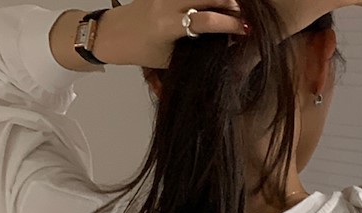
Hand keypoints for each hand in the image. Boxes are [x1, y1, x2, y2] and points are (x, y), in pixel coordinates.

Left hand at [97, 0, 250, 68]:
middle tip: (243, 15)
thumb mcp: (170, 57)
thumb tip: (225, 44)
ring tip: (231, 8)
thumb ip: (195, 47)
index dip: (230, 23)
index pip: (205, 20)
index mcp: (167, 25)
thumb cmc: (141, 51)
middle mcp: (166, 3)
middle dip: (230, 3)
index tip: (246, 30)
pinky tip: (215, 4)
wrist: (114, 33)